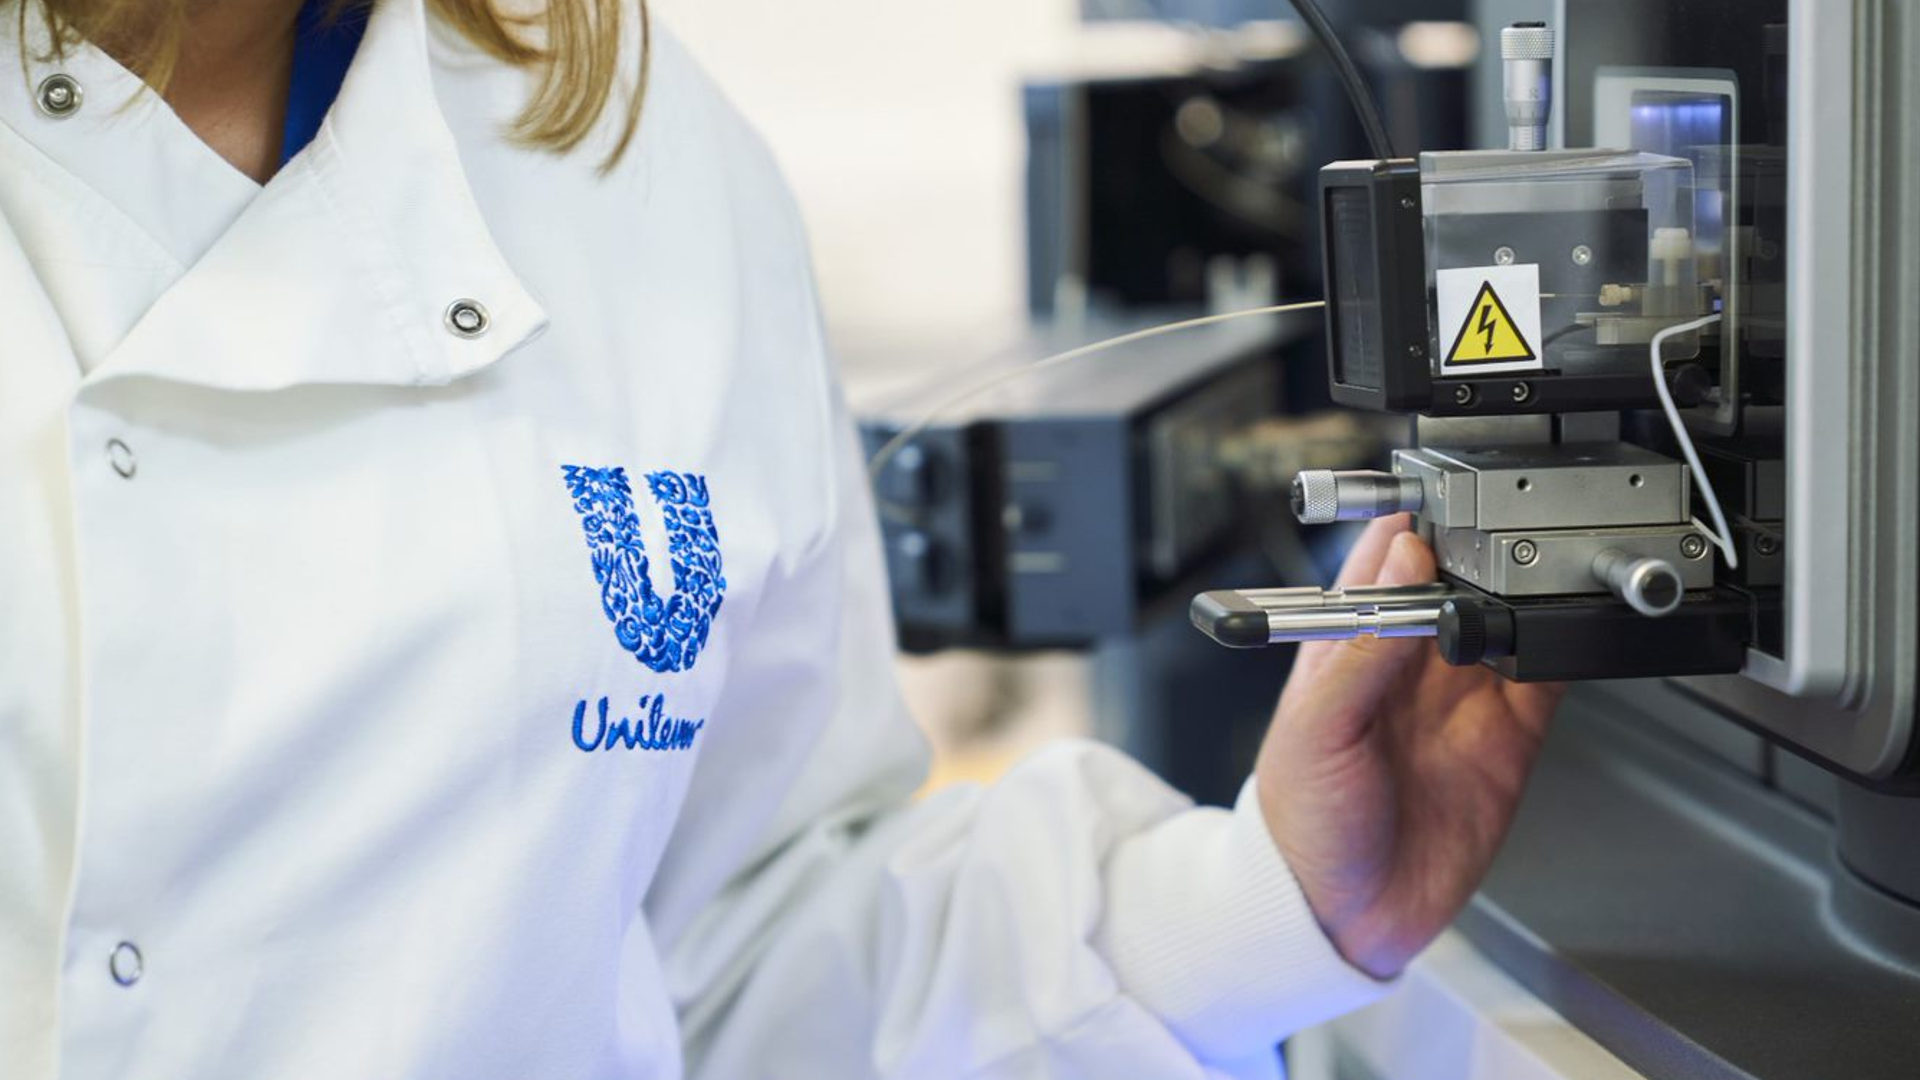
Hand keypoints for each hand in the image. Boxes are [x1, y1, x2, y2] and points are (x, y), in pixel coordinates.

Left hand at [1254, 515, 1563, 978]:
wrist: (1338, 914)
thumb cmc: (1300, 819)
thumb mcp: (1317, 725)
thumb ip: (1364, 646)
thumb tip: (1402, 563)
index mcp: (1351, 642)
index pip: (1390, 556)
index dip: (1423, 521)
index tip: (1454, 501)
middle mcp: (1411, 662)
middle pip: (1462, 577)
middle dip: (1489, 548)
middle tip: (1514, 533)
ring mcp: (1463, 697)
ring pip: (1510, 618)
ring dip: (1531, 595)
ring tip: (1545, 575)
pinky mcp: (1509, 738)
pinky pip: (1547, 678)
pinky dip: (1565, 650)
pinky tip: (1570, 632)